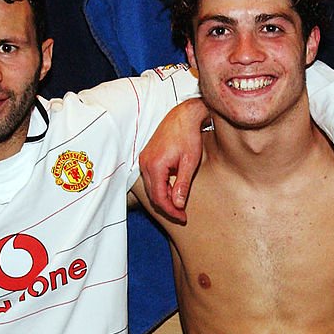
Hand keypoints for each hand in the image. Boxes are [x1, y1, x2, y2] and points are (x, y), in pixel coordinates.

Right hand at [138, 98, 209, 222]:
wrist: (183, 116)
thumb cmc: (188, 136)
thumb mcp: (189, 163)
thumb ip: (182, 185)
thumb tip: (178, 204)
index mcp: (155, 165)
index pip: (159, 197)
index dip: (171, 211)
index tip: (182, 217)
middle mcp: (145, 163)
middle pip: (153, 195)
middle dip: (167, 207)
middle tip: (182, 215)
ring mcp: (144, 160)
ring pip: (152, 187)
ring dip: (164, 197)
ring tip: (179, 203)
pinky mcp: (147, 157)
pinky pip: (152, 178)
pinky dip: (161, 187)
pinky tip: (173, 190)